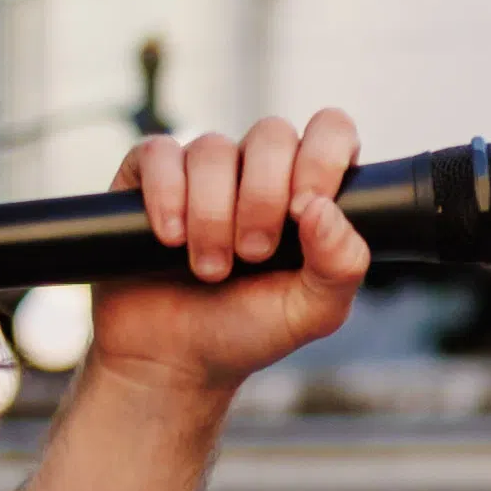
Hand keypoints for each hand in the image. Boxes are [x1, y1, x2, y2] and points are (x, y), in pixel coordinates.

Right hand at [82, 113, 373, 401]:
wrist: (172, 359)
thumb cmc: (246, 330)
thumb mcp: (312, 311)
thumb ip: (340, 264)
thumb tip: (322, 207)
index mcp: (307, 192)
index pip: (331, 132)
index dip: (322, 158)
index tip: (304, 210)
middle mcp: (257, 171)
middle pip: (272, 134)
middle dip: (263, 198)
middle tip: (253, 255)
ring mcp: (203, 170)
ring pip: (214, 149)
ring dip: (212, 215)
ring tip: (210, 269)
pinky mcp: (150, 176)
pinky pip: (160, 154)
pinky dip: (167, 196)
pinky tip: (170, 240)